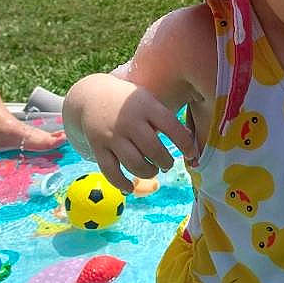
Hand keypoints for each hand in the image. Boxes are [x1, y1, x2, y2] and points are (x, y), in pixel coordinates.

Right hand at [64, 74, 195, 192]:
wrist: (92, 96)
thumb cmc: (130, 103)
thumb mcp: (149, 101)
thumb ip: (165, 120)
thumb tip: (189, 142)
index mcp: (146, 106)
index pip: (171, 126)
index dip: (185, 143)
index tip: (191, 154)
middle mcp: (129, 121)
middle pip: (153, 149)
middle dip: (165, 162)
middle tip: (167, 164)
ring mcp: (112, 135)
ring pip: (134, 163)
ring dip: (148, 172)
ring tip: (152, 170)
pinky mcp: (98, 147)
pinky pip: (110, 171)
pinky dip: (121, 183)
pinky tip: (130, 186)